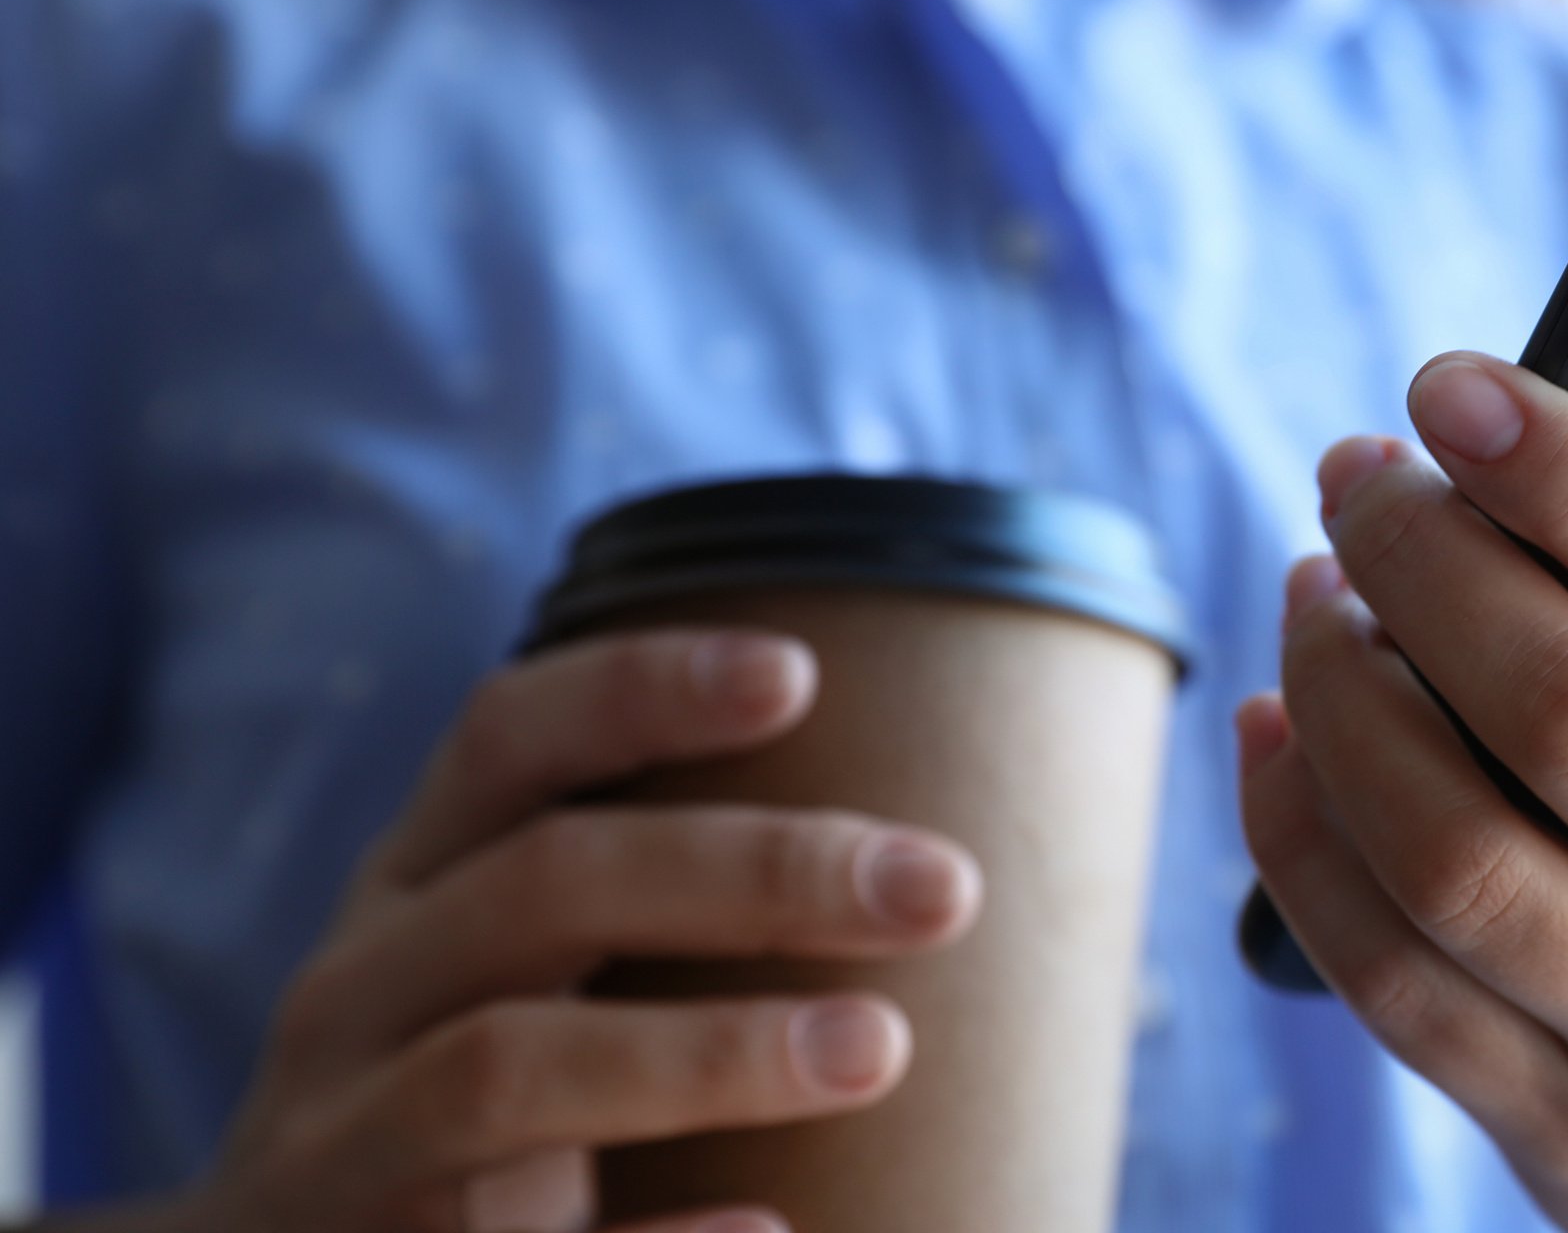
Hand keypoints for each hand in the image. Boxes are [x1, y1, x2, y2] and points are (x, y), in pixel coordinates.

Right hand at [163, 628, 982, 1232]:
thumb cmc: (470, 1108)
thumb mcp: (509, 973)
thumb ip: (634, 894)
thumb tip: (902, 841)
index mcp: (408, 888)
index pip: (504, 740)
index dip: (641, 690)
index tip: (799, 672)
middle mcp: (355, 998)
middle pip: (544, 885)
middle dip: (756, 869)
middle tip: (942, 887)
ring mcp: (342, 1149)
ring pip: (504, 1068)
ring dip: (706, 1051)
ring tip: (879, 1047)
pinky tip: (774, 1226)